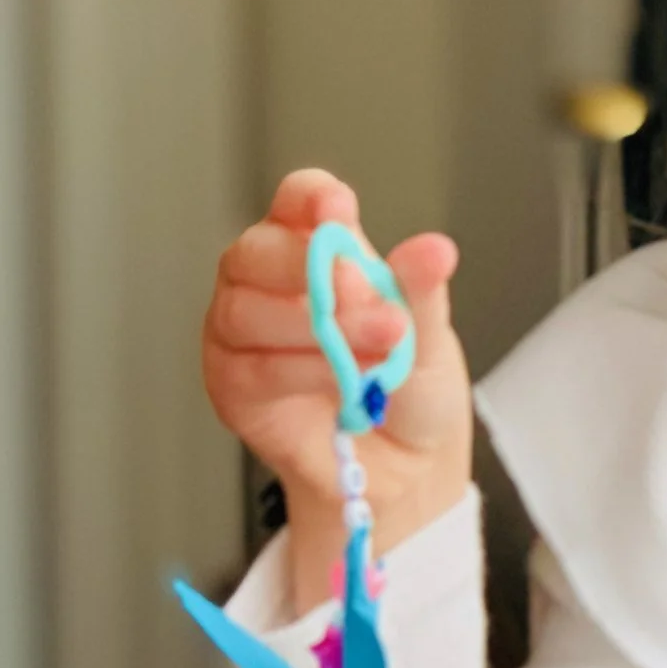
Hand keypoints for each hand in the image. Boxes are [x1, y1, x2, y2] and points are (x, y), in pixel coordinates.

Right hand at [203, 169, 473, 610]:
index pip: (298, 202)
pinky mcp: (231, 383)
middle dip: (312, 269)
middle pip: (258, 250)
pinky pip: (253, 368)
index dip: (310, 199)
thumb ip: (419, 292)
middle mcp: (268, 281)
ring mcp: (241, 331)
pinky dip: (302, 373)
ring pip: (247, 310)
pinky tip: (342, 383)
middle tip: (374, 300)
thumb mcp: (428, 335)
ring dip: (317, 330)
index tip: (337, 207)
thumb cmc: (408, 388)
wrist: (404, 468)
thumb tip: (434, 250)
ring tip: (379, 351)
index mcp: (316, 248)